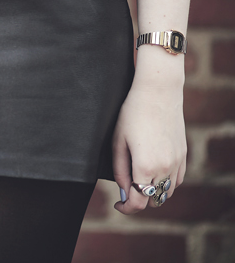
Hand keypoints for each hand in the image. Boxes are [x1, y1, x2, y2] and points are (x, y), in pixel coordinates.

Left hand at [112, 79, 186, 213]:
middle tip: (126, 190)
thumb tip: (124, 191)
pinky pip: (177, 180)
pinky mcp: (183, 155)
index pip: (138, 202)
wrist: (158, 93)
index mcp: (145, 167)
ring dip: (154, 192)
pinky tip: (154, 172)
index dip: (126, 208)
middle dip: (139, 199)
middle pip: (153, 200)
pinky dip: (166, 183)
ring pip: (167, 192)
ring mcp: (177, 162)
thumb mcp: (118, 142)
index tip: (118, 205)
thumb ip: (120, 170)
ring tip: (138, 180)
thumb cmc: (132, 114)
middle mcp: (165, 168)